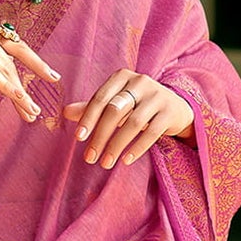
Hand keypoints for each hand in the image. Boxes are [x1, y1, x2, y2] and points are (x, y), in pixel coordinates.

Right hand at [0, 17, 58, 122]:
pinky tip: (20, 100)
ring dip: (19, 94)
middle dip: (25, 86)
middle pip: (12, 63)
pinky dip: (7, 88)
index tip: (50, 76)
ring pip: (6, 71)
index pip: (14, 45)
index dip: (33, 61)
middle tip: (36, 109)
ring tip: (31, 113)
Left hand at [63, 71, 193, 168]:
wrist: (176, 107)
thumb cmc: (137, 105)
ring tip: (105, 163)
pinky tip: (125, 160)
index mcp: (122, 77)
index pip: (100, 98)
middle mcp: (140, 82)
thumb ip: (93, 107)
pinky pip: (151, 133)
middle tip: (89, 158)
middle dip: (100, 136)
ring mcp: (157, 96)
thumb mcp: (116, 103)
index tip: (78, 139)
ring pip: (133, 123)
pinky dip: (137, 148)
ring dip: (116, 146)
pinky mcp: (170, 112)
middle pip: (115, 110)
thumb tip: (65, 112)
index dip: (88, 118)